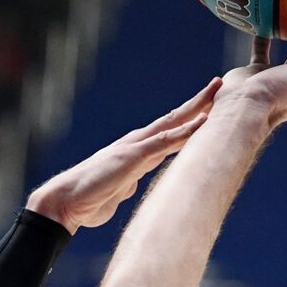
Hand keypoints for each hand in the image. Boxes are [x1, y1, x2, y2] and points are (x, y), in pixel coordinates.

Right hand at [25, 78, 219, 232]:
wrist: (66, 201)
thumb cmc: (89, 198)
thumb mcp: (117, 190)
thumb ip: (128, 182)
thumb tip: (133, 184)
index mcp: (137, 152)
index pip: (169, 132)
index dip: (190, 119)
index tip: (209, 108)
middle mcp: (138, 143)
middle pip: (174, 119)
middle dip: (198, 103)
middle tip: (220, 85)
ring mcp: (136, 147)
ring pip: (173, 123)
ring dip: (197, 108)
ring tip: (217, 92)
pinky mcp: (133, 156)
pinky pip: (165, 141)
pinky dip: (185, 131)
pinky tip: (203, 121)